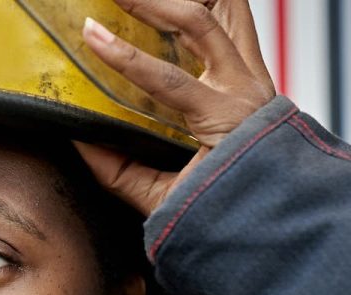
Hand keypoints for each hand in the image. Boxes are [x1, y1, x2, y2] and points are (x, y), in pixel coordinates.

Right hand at [75, 0, 275, 215]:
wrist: (273, 211)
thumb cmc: (225, 207)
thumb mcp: (165, 199)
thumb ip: (122, 174)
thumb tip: (84, 144)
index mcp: (226, 121)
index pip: (169, 79)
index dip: (124, 57)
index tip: (91, 34)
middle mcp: (247, 88)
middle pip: (203, 22)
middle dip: (153, 1)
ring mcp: (256, 75)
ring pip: (227, 8)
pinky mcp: (256, 71)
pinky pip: (236, 21)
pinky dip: (209, 4)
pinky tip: (177, 2)